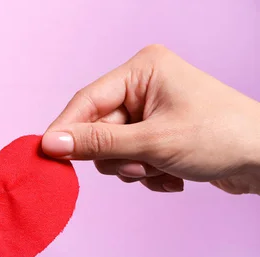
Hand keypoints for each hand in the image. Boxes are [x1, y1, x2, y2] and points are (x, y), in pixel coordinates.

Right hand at [41, 44, 259, 194]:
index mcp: (142, 70)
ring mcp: (152, 111)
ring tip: (163, 169)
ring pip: (113, 150)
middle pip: (99, 129)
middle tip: (140, 166)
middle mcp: (144, 86)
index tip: (47, 156)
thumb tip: (51, 144)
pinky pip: (132, 160)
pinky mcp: (159, 134)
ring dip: (134, 169)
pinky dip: (148, 174)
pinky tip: (174, 175)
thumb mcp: (152, 142)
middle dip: (117, 156)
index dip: (66, 130)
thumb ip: (97, 143)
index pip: (87, 101)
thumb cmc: (220, 137)